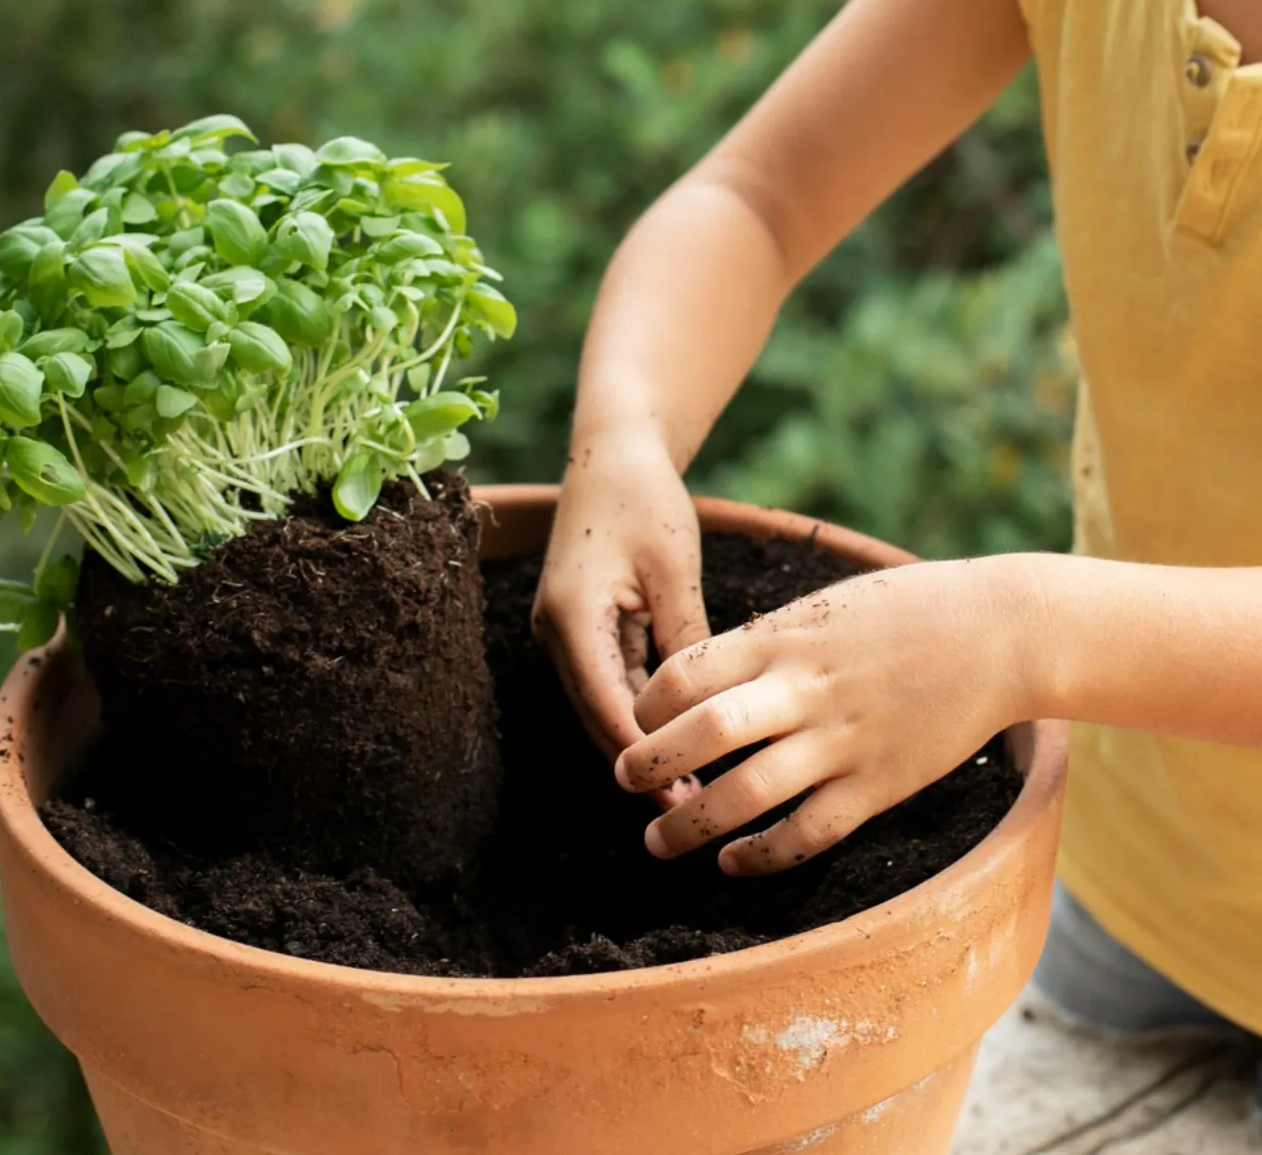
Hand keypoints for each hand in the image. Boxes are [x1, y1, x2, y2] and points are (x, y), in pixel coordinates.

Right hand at [533, 429, 714, 808]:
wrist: (611, 452)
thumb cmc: (644, 498)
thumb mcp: (673, 566)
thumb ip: (685, 636)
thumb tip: (706, 706)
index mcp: (571, 615)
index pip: (605, 702)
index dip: (642, 752)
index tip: (679, 791)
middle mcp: (555, 631)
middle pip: (596, 715)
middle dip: (640, 762)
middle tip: (690, 809)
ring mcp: (564, 632)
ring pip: (601, 705)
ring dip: (640, 744)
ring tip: (689, 789)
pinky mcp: (581, 629)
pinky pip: (609, 682)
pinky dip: (639, 712)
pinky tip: (678, 740)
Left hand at [615, 558, 1032, 873]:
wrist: (1000, 633)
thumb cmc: (907, 610)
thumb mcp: (825, 607)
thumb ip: (768, 643)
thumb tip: (707, 678)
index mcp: (784, 638)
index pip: (685, 673)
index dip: (647, 705)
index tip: (639, 722)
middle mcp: (806, 690)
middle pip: (704, 734)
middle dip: (649, 764)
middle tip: (624, 781)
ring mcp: (844, 741)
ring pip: (748, 794)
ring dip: (691, 825)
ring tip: (658, 842)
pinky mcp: (880, 785)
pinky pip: (809, 832)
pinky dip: (763, 855)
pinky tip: (734, 863)